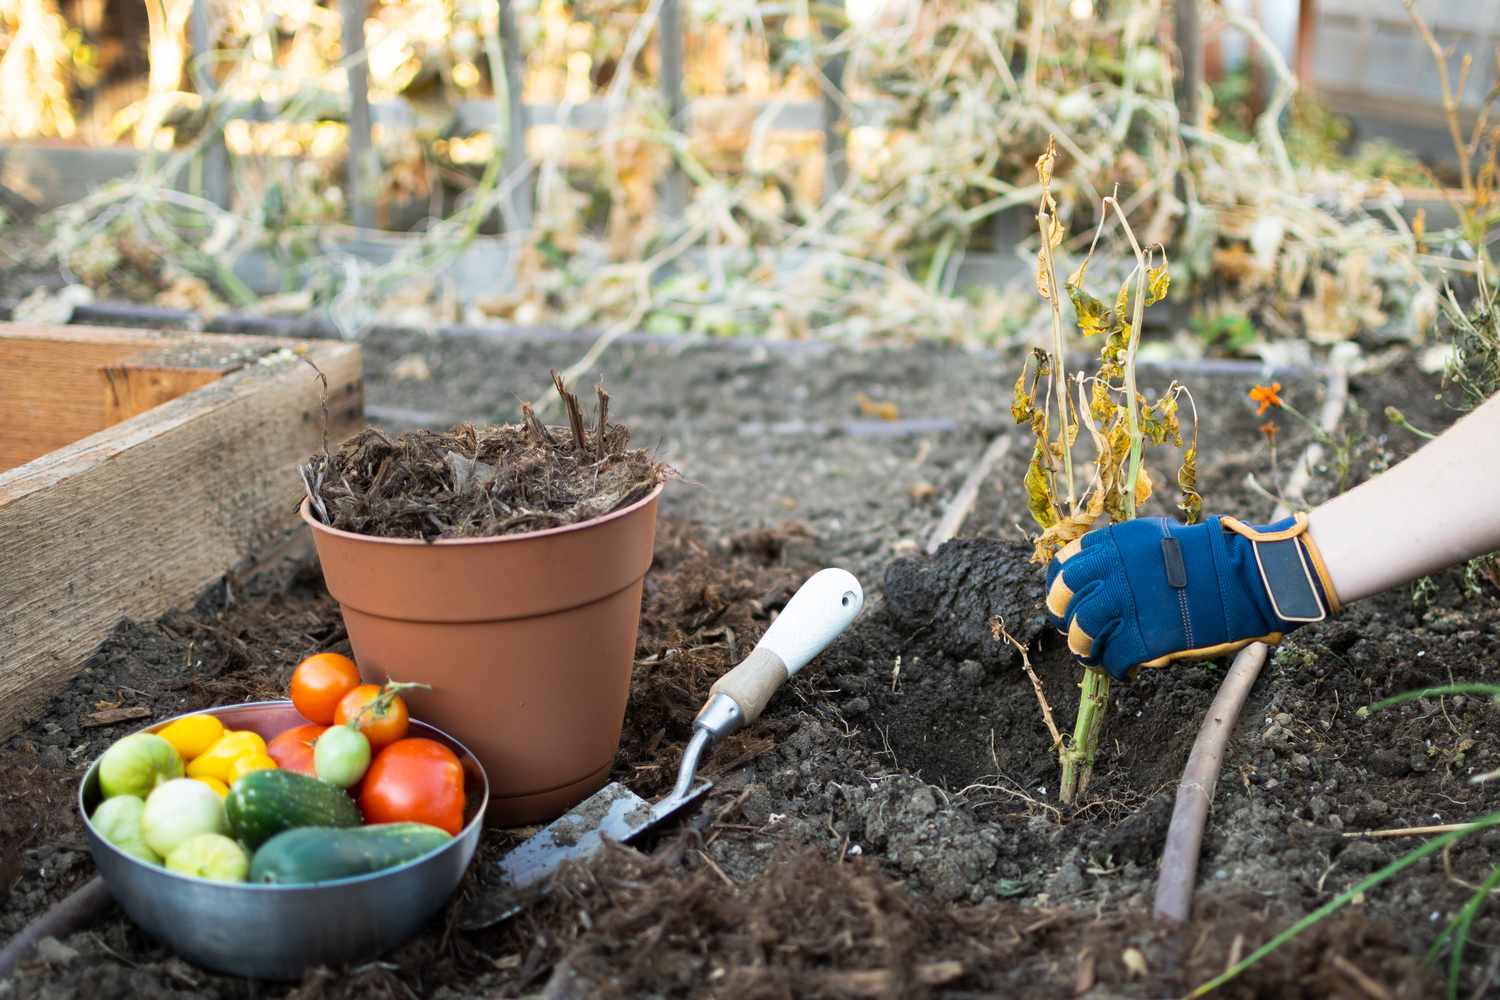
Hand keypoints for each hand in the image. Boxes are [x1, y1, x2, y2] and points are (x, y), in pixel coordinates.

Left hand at [1044, 514, 1340, 680]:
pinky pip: (1112, 659)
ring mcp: (1123, 608)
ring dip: (1084, 646)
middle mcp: (1110, 574)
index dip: (1060, 586)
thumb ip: (1121, 554)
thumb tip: (1098, 572)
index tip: (1065, 598)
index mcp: (1112, 545)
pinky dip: (1114, 667)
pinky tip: (1124, 668)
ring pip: (1081, 634)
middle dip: (1064, 617)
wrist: (1244, 578)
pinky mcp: (1141, 640)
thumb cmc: (1206, 556)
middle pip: (1062, 601)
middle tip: (1074, 629)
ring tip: (1095, 653)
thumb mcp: (1153, 537)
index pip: (1063, 567)